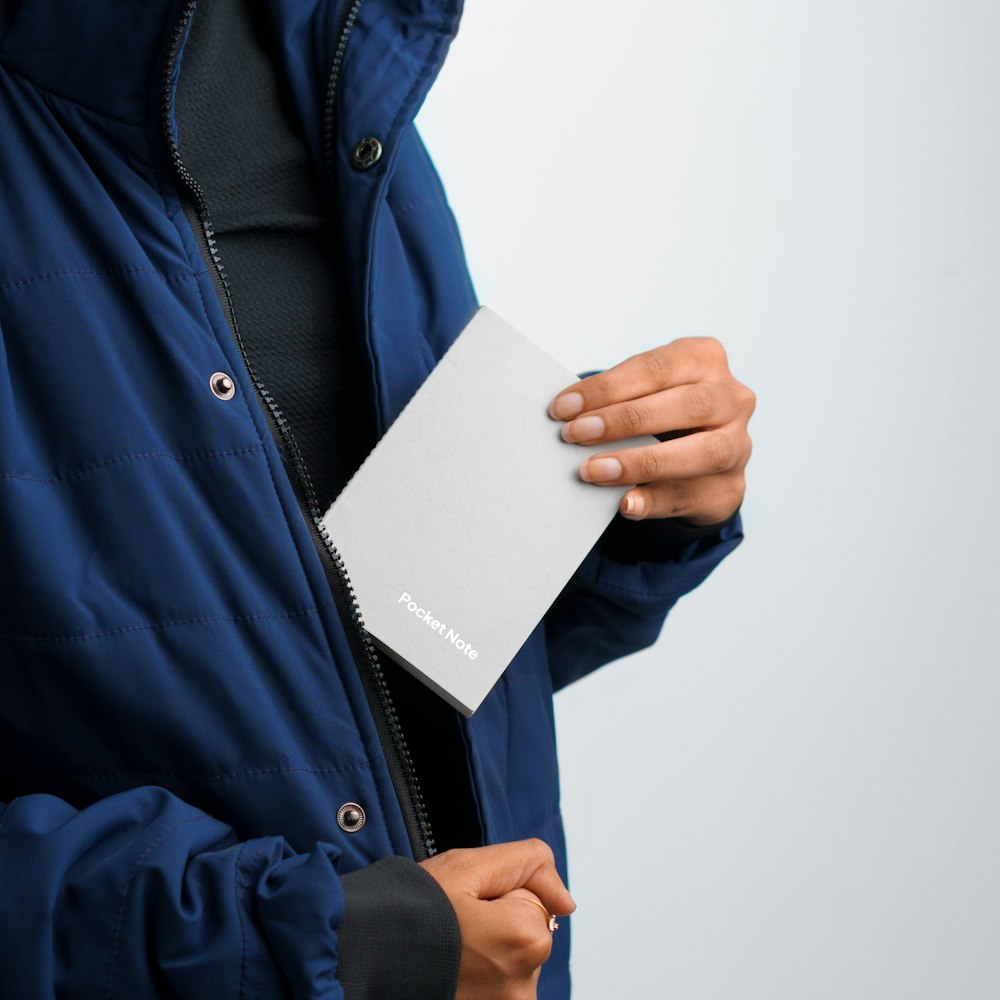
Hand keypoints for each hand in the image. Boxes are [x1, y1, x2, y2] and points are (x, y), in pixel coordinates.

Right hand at [419, 839, 575, 999]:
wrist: (360, 953)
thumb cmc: (409, 910)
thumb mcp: (468, 865)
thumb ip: (528, 865)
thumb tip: (566, 901)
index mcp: (526, 939)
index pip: (532, 898)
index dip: (497, 892)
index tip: (465, 903)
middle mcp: (522, 986)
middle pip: (523, 932)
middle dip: (494, 923)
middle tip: (452, 926)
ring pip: (508, 960)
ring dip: (484, 952)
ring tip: (446, 951)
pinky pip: (494, 985)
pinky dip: (476, 975)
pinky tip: (448, 973)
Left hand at [549, 337, 754, 525]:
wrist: (697, 460)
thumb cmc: (659, 414)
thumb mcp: (645, 392)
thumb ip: (618, 398)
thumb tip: (567, 414)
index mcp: (705, 360)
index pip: (658, 368)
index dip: (608, 387)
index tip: (563, 407)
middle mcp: (732, 399)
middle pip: (688, 405)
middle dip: (626, 419)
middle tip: (576, 434)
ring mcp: (738, 446)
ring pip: (704, 452)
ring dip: (642, 462)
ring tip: (594, 471)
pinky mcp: (729, 489)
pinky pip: (694, 495)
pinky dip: (655, 500)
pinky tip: (626, 503)